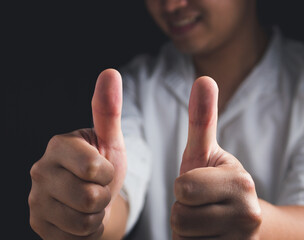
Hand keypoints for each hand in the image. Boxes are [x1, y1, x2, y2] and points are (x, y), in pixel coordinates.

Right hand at [28, 69, 126, 238]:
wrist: (92, 197)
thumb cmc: (103, 166)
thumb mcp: (109, 140)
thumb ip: (108, 110)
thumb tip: (110, 72)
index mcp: (59, 145)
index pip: (94, 168)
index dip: (108, 174)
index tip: (103, 170)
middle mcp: (40, 170)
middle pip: (89, 197)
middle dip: (103, 197)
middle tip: (97, 190)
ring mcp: (36, 200)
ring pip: (83, 221)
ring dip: (96, 215)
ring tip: (89, 204)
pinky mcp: (37, 224)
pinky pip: (74, 238)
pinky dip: (86, 231)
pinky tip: (79, 217)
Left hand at [171, 76, 261, 238]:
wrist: (242, 219)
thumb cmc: (215, 180)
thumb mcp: (207, 152)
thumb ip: (202, 119)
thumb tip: (204, 78)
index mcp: (240, 184)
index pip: (182, 188)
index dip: (181, 187)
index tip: (196, 185)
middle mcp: (247, 216)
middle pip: (180, 216)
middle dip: (182, 209)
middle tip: (199, 204)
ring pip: (183, 236)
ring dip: (186, 229)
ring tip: (203, 220)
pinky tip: (206, 237)